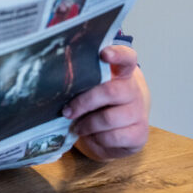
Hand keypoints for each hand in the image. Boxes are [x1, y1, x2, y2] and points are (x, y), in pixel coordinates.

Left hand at [63, 45, 149, 160]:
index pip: (127, 57)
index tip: (104, 53)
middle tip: (67, 111)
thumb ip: (81, 79)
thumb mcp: (89, 88)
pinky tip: (93, 136)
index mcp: (121, 73)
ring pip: (109, 118)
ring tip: (78, 126)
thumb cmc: (97, 103)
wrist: (117, 128)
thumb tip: (52, 80)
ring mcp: (138, 112)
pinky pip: (114, 137)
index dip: (118, 54)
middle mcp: (133, 90)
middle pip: (111, 91)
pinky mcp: (140, 134)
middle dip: (84, 103)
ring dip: (88, 124)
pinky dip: (98, 139)